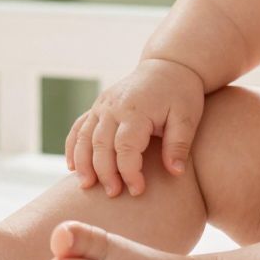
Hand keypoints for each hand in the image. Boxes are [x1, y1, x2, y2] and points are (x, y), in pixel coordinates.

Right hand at [64, 57, 206, 196]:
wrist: (169, 66)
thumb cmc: (181, 93)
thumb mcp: (187, 117)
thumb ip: (179, 144)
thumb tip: (175, 172)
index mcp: (137, 110)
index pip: (126, 147)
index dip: (129, 172)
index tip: (137, 190)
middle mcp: (114, 106)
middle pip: (101, 145)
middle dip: (105, 172)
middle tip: (113, 193)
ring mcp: (102, 105)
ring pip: (84, 137)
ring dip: (83, 163)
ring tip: (86, 186)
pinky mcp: (98, 105)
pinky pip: (79, 127)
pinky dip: (72, 146)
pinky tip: (72, 166)